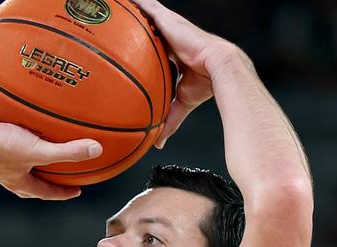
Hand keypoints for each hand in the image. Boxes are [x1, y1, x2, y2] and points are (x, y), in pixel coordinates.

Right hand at [0, 109, 101, 199]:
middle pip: (30, 181)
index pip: (45, 193)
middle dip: (45, 180)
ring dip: (30, 156)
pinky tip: (22, 120)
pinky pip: (7, 138)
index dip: (62, 193)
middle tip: (59, 175)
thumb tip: (97, 150)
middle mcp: (6, 172)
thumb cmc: (0, 147)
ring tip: (41, 146)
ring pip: (17, 161)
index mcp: (19, 181)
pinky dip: (18, 133)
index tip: (75, 191)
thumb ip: (68, 152)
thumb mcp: (40, 151)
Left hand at [132, 0, 244, 147]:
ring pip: (148, 14)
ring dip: (134, 13)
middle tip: (118, 27)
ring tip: (116, 8)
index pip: (157, 48)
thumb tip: (158, 143)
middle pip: (150, 29)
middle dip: (138, 26)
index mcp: (176, 53)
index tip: (133, 50)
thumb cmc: (206, 85)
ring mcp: (171, 26)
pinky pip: (148, 7)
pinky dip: (136, 4)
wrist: (220, 68)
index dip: (146, 47)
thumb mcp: (182, 103)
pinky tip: (123, 2)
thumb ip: (170, 119)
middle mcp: (172, 37)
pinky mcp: (168, 19)